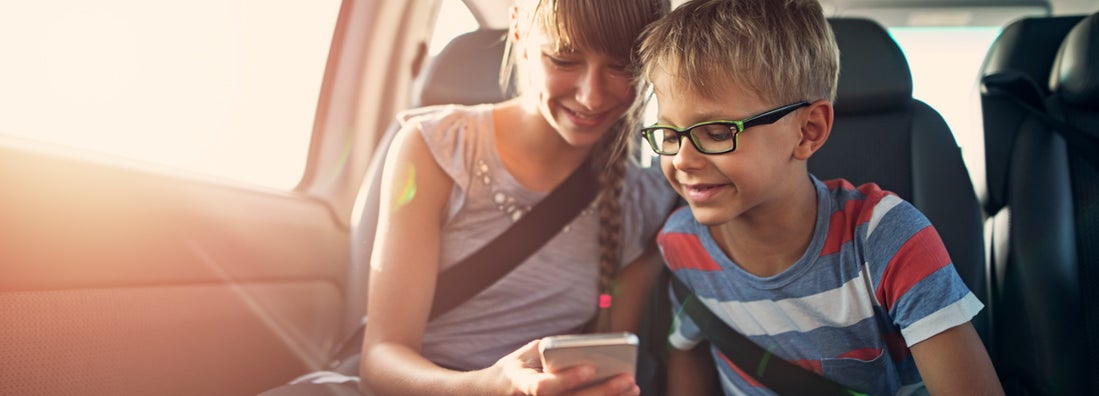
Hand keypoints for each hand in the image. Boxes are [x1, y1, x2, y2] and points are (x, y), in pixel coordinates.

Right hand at [494, 339, 640, 395]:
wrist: (497, 393)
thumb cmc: (519, 368)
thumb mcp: (527, 353)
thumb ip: (552, 350)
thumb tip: (585, 348)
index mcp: (521, 386)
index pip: (544, 387)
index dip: (567, 379)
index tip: (591, 367)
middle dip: (603, 391)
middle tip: (628, 379)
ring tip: (632, 388)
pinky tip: (624, 395)